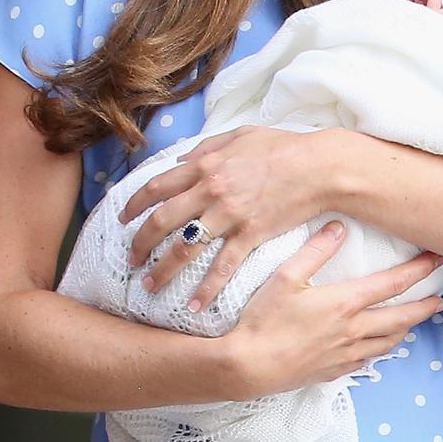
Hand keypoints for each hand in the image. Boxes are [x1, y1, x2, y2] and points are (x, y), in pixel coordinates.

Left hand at [119, 126, 328, 309]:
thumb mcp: (241, 135)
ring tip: (150, 286)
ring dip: (163, 270)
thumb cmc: (283, 147)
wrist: (319, 167)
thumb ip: (207, 147)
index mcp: (205, 165)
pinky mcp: (250, 234)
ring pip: (184, 248)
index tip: (123, 219)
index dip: (134, 204)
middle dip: (139, 243)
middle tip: (130, 260)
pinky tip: (194, 306)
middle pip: (162, 221)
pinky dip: (206, 289)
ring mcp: (229, 214)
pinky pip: (221, 267)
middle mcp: (210, 190)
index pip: (157, 186)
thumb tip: (181, 160)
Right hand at [229, 221, 442, 397]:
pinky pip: (366, 361)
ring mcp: (345, 354)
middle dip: (424, 307)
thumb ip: (315, 250)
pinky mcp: (333, 371)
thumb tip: (339, 226)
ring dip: (404, 330)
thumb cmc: (263, 319)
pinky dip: (378, 350)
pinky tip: (375, 347)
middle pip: (400, 318)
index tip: (437, 260)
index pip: (392, 284)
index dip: (419, 270)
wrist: (247, 366)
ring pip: (387, 342)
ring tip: (412, 321)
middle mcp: (352, 330)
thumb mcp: (286, 276)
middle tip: (440, 300)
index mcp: (344, 302)